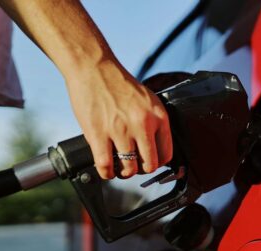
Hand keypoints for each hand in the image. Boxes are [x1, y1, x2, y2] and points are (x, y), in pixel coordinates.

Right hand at [65, 61, 171, 178]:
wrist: (93, 67)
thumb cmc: (118, 83)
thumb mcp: (147, 100)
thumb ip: (152, 121)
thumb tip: (154, 146)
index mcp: (158, 116)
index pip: (167, 154)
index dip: (157, 162)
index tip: (149, 162)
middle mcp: (142, 124)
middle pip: (150, 165)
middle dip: (141, 170)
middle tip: (133, 165)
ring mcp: (120, 130)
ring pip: (129, 169)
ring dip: (123, 173)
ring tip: (118, 167)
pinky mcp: (98, 134)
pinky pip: (106, 166)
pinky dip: (106, 173)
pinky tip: (105, 169)